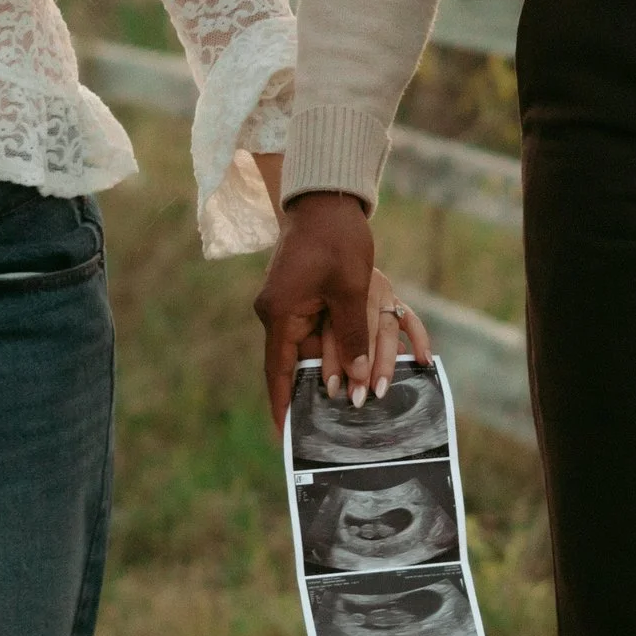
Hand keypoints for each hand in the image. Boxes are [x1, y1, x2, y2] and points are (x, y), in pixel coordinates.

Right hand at [254, 191, 429, 431]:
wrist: (326, 201)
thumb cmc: (337, 239)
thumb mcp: (351, 290)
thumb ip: (352, 337)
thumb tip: (354, 381)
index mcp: (280, 313)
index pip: (279, 371)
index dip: (283, 405)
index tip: (286, 435)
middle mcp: (278, 313)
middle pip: (301, 362)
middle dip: (323, 388)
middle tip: (339, 420)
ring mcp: (288, 305)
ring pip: (314, 347)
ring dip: (336, 365)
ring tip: (357, 393)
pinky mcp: (301, 297)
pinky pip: (318, 331)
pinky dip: (336, 345)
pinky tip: (355, 361)